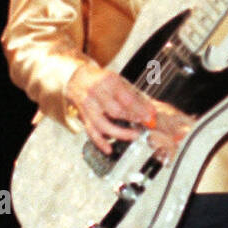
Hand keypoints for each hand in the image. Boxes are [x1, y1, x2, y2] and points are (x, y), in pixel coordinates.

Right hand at [66, 65, 192, 159]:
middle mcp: (96, 93)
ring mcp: (88, 106)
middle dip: (132, 120)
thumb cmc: (101, 80)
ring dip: (119, 133)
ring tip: (133, 136)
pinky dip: (100, 142)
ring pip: (102, 124)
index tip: (150, 116)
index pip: (126, 98)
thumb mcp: (118, 80)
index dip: (140, 109)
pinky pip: (91, 131)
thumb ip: (134, 95)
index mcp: (108, 81)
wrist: (78, 78)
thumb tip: (150, 109)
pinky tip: (109, 149)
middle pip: (115, 111)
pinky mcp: (82, 116)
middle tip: (144, 125)